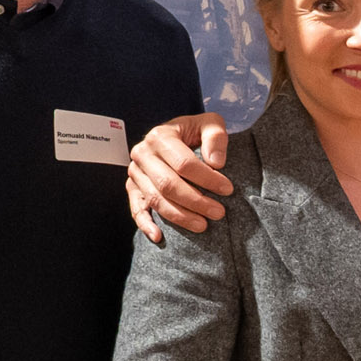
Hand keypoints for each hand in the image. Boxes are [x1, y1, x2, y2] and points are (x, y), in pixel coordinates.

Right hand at [128, 114, 232, 241]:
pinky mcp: (133, 187)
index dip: (207, 179)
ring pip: (156, 199)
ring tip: (203, 225)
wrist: (175, 134)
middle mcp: (143, 154)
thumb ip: (216, 137)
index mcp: (160, 136)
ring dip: (179, 216)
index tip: (228, 190)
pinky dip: (145, 224)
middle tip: (219, 213)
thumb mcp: (210, 123)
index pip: (184, 163)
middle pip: (168, 184)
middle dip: (196, 201)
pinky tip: (159, 237)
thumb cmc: (195, 131)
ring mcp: (136, 172)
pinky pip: (136, 208)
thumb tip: (216, 162)